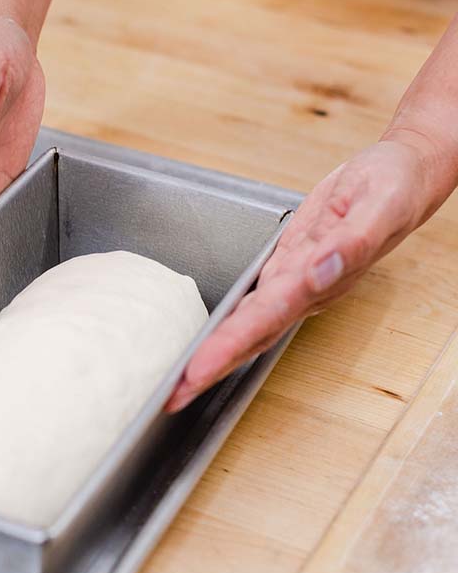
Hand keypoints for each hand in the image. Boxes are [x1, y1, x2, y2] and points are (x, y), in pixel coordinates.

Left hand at [166, 136, 440, 411]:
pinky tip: (206, 338)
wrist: (403, 177)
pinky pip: (252, 301)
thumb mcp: (379, 207)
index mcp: (320, 280)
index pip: (265, 320)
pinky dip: (226, 323)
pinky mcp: (287, 264)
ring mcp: (294, 280)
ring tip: (178, 381)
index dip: (229, 347)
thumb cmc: (395, 189)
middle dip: (210, 366)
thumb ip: (351, 244)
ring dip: (213, 352)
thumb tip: (319, 271)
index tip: (197, 371)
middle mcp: (303, 289)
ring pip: (247, 324)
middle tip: (170, 395)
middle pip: (249, 336)